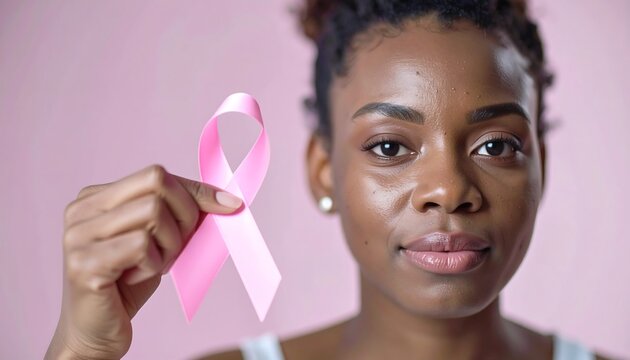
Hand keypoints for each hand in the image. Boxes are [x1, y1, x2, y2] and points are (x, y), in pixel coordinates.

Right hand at [45, 165, 242, 359]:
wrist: (95, 333)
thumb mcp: (157, 240)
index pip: (156, 175)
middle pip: (157, 185)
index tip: (228, 205)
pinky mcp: (84, 263)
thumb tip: (224, 200)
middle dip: (184, 216)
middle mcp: (82, 210)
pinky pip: (142, 246)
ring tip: (153, 265)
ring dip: (169, 245)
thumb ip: (177, 214)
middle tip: (176, 247)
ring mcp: (78, 236)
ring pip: (153, 213)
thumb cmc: (128, 284)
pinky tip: (137, 278)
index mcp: (96, 197)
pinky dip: (153, 265)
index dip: (196, 190)